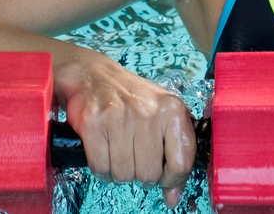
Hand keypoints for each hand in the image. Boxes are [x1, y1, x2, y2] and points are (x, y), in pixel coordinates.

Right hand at [54, 56, 197, 208]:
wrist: (94, 75)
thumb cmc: (133, 101)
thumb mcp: (163, 121)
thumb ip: (174, 159)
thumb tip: (172, 198)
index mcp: (173, 110)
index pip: (181, 164)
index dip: (171, 180)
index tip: (163, 176)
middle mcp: (148, 111)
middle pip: (149, 174)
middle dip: (140, 174)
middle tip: (135, 156)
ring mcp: (119, 115)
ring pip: (123, 174)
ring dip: (119, 171)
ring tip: (118, 151)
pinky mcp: (92, 121)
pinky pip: (100, 167)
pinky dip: (101, 168)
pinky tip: (104, 151)